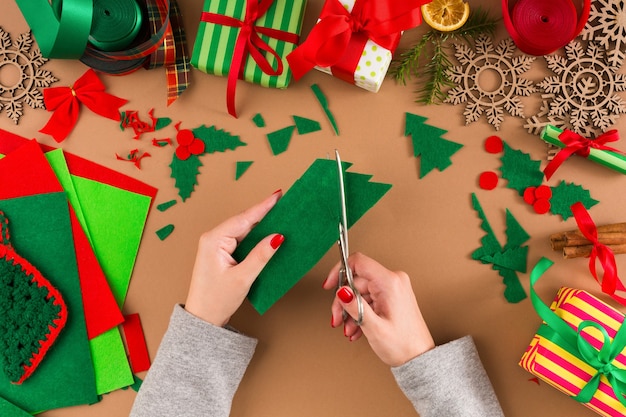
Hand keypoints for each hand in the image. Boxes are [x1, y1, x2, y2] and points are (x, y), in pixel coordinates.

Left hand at [185, 191, 283, 326]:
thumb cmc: (216, 300)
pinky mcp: (221, 253)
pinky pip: (241, 239)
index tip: (278, 195)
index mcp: (214, 240)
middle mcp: (213, 238)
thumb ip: (260, 256)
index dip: (263, 206)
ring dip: (261, 225)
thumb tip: (277, 237)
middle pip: (244, 221)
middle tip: (284, 204)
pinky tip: (268, 234)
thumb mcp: (242, 278)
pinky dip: (255, 236)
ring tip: (281, 216)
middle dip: (264, 213)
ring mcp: (216, 245)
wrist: (202, 318)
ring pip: (243, 230)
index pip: (244, 218)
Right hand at [323, 253, 434, 366]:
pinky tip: (357, 329)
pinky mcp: (392, 296)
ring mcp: (393, 288)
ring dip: (351, 311)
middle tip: (338, 319)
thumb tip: (341, 291)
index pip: (358, 262)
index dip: (340, 271)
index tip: (330, 285)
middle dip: (344, 303)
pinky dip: (360, 313)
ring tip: (349, 329)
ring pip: (360, 293)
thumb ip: (355, 306)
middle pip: (356, 282)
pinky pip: (369, 299)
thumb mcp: (374, 327)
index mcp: (390, 282)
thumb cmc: (404, 345)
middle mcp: (393, 281)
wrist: (419, 358)